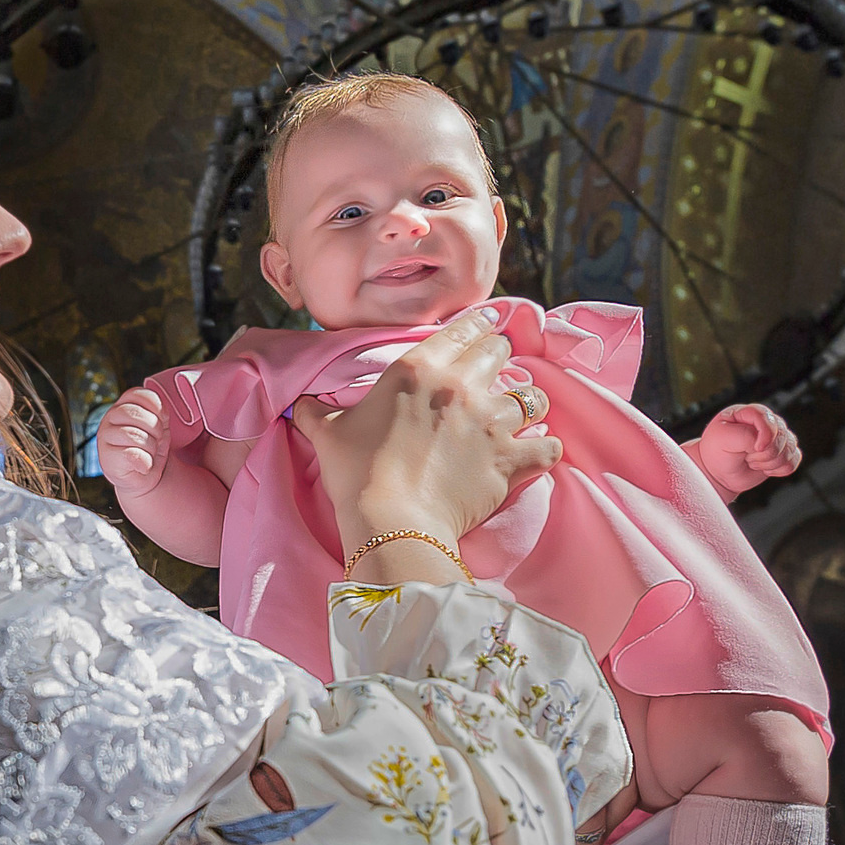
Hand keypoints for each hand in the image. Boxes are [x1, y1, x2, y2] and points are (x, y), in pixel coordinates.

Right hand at [94, 388, 173, 496]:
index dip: (158, 409)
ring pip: (133, 434)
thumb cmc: (149, 449)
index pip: (140, 395)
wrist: (141, 478)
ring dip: (151, 448)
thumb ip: (159, 414)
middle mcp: (111, 417)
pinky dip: (145, 463)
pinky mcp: (107, 458)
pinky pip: (131, 455)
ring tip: (150, 454)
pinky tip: (144, 466)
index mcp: (123, 405)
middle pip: (136, 414)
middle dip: (155, 429)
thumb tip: (162, 413)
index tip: (162, 422)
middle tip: (157, 441)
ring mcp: (105, 437)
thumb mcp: (159, 427)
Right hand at [292, 306, 563, 552]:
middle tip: (497, 366)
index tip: (488, 324)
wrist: (390, 521)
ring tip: (523, 408)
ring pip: (531, 396)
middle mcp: (461, 387)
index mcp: (419, 368)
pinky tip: (542, 450)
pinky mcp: (509, 461)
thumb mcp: (328, 434)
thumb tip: (297, 404)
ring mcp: (491, 423)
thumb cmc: (356, 473)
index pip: (462, 331)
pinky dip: (546, 448)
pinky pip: (547, 447)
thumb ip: (315, 412)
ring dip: (527, 401)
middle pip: (499, 353)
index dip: (478, 325)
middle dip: (501, 356)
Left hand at [696, 403, 799, 494]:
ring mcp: (775, 438)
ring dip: (770, 462)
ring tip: (753, 462)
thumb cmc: (716, 452)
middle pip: (781, 435)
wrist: (718, 473)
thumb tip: (765, 442)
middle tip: (747, 456)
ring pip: (789, 449)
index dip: (766, 433)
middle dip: (764, 453)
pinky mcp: (782, 453)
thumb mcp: (722, 438)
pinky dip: (780, 469)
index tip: (756, 448)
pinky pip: (794, 459)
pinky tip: (765, 469)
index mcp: (749, 413)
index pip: (766, 417)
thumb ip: (746, 435)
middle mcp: (765, 423)